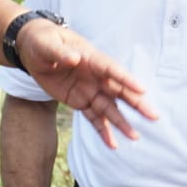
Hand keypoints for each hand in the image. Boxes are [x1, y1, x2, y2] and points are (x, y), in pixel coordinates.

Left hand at [17, 21, 158, 148]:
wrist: (33, 51)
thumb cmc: (42, 41)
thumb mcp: (46, 44)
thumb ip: (59, 52)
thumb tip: (74, 58)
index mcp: (90, 58)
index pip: (111, 69)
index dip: (126, 79)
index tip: (142, 89)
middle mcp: (95, 76)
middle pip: (119, 91)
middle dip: (136, 103)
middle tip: (154, 116)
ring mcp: (90, 90)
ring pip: (109, 108)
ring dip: (122, 122)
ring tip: (135, 137)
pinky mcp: (81, 101)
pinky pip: (94, 118)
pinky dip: (103, 131)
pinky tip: (113, 145)